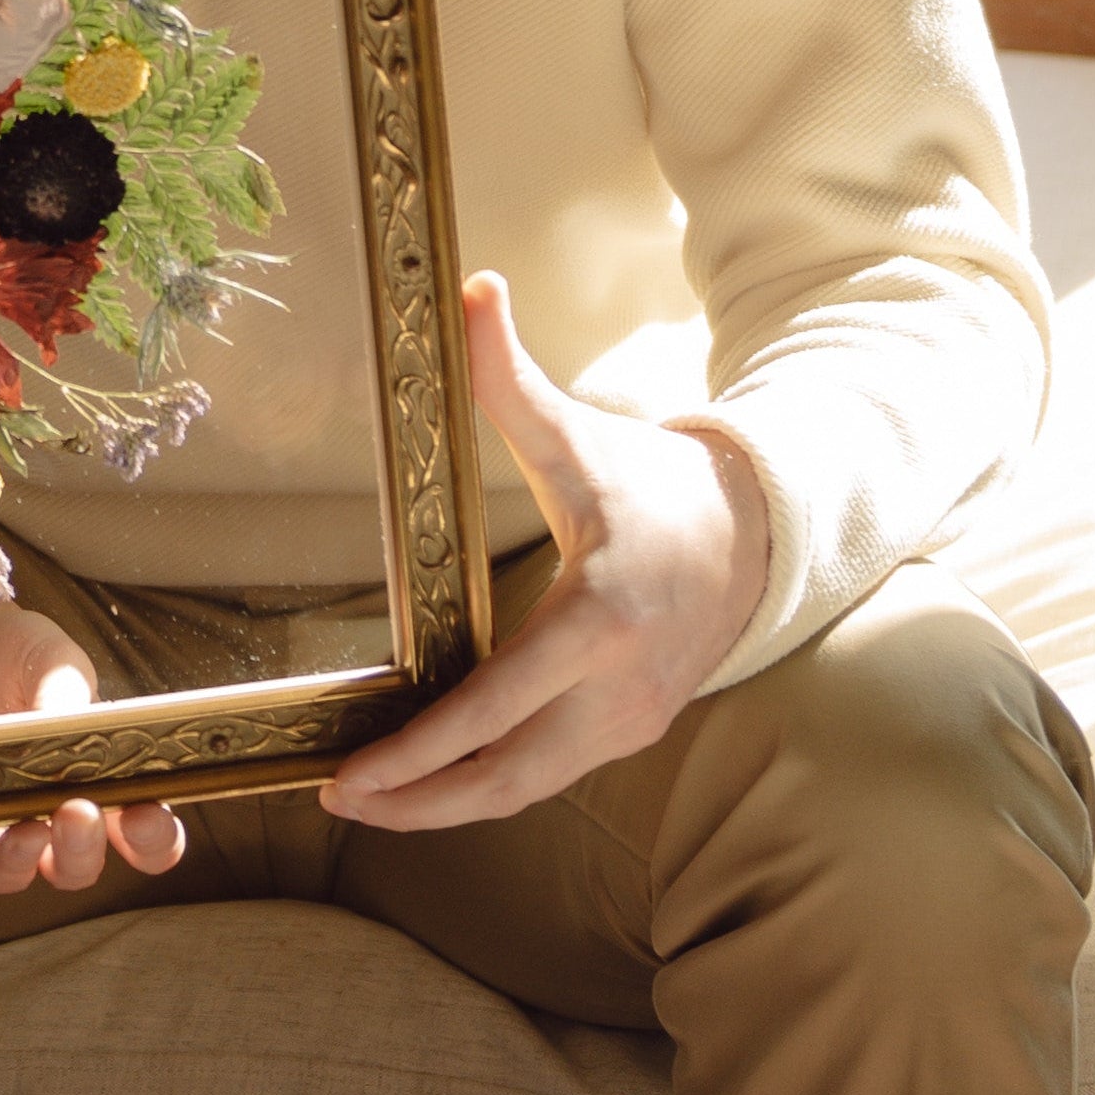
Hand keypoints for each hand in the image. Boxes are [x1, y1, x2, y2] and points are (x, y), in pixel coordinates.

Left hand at [0, 606, 190, 895]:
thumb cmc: (15, 652)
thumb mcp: (52, 656)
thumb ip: (66, 690)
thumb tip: (70, 724)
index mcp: (96, 782)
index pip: (142, 837)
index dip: (152, 840)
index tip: (144, 813)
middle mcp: (45, 814)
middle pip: (74, 868)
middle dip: (82, 851)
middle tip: (77, 811)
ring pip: (7, 872)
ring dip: (18, 862)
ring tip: (23, 830)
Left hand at [324, 271, 771, 834]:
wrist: (758, 536)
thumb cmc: (655, 485)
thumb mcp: (581, 434)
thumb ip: (512, 376)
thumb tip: (471, 289)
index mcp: (596, 621)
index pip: (493, 708)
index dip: (418, 752)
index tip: (353, 774)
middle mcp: (616, 690)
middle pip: (505, 779)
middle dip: (417, 803)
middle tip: (336, 800)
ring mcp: (630, 723)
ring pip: (527, 790)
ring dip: (446, 804)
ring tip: (368, 799)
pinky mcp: (632, 735)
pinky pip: (549, 775)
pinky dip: (486, 787)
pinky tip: (429, 780)